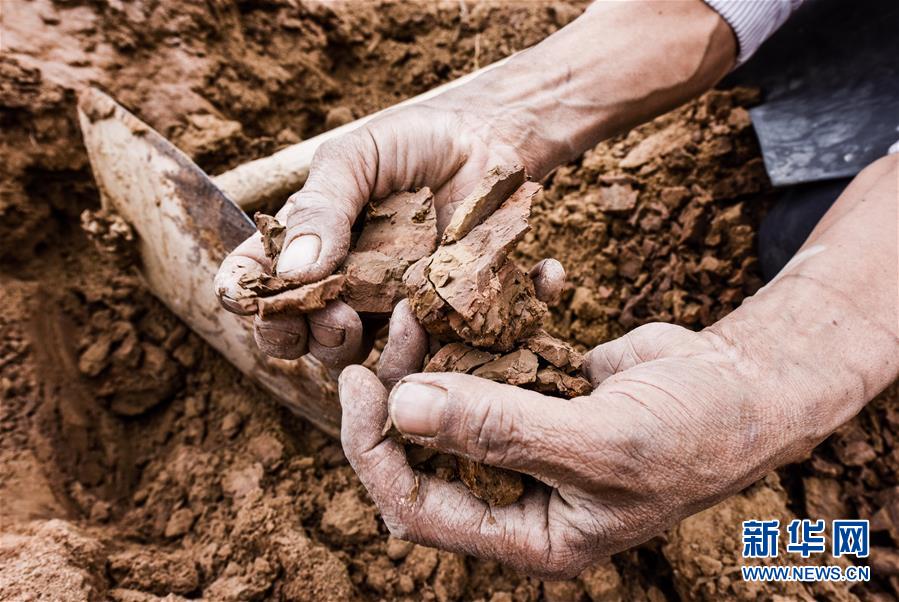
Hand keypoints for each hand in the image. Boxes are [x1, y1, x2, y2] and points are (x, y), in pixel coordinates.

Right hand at [214, 101, 533, 366]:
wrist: (493, 144)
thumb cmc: (416, 143)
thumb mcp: (357, 158)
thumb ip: (319, 207)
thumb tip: (291, 272)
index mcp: (304, 239)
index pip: (253, 279)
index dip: (241, 293)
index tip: (247, 296)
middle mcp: (334, 282)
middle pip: (288, 331)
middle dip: (288, 333)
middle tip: (319, 313)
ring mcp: (380, 309)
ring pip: (339, 355)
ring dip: (337, 346)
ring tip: (357, 319)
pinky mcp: (426, 325)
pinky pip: (403, 361)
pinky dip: (399, 353)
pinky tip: (411, 317)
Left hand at [339, 321, 816, 577]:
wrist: (747, 388)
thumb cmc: (694, 434)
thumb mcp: (600, 443)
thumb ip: (502, 430)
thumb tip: (404, 408)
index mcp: (527, 534)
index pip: (418, 507)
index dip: (377, 450)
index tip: (359, 384)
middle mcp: (516, 491)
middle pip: (424, 448)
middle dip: (402, 387)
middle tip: (395, 326)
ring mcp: (525, 438)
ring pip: (452, 398)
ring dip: (438, 348)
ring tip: (430, 297)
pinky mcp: (539, 390)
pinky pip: (497, 356)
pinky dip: (501, 319)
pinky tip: (529, 281)